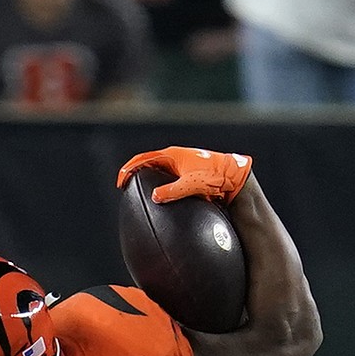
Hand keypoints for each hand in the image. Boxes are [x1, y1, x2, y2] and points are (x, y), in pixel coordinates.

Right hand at [117, 146, 251, 203]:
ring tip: (138, 192)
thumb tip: (154, 197)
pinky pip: (167, 180)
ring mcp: (181, 167)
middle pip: (148, 164)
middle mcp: (175, 159)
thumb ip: (172, 190)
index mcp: (172, 155)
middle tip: (125, 186)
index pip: (143, 160)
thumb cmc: (214, 177)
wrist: (234, 176)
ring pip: (157, 172)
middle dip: (135, 174)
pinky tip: (158, 200)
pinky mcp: (186, 175)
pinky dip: (158, 187)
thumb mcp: (191, 184)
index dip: (129, 169)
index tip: (120, 182)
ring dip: (146, 179)